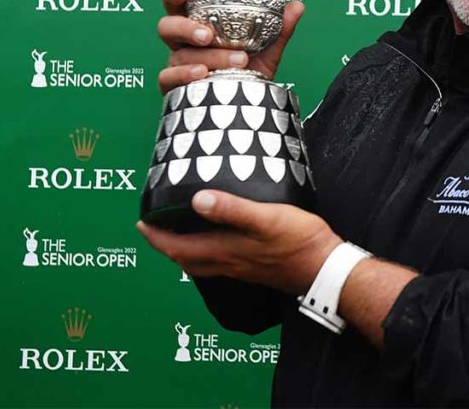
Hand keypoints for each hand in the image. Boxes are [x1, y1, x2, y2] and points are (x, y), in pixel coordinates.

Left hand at [136, 190, 340, 294]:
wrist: (327, 268)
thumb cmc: (300, 242)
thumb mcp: (266, 218)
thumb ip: (233, 209)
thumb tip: (197, 199)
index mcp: (225, 251)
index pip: (178, 248)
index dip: (156, 237)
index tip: (141, 223)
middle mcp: (229, 263)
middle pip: (186, 259)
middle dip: (166, 245)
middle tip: (156, 228)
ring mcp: (242, 269)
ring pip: (202, 264)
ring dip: (185, 251)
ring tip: (181, 232)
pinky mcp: (255, 269)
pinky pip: (220, 263)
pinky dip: (207, 253)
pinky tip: (218, 242)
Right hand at [156, 0, 304, 93]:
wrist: (249, 103)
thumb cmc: (249, 70)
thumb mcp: (266, 48)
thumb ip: (279, 27)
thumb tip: (297, 6)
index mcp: (198, 24)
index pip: (177, 4)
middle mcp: (183, 43)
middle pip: (167, 27)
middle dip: (185, 28)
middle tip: (208, 34)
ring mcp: (177, 64)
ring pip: (179, 55)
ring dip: (208, 56)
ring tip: (236, 59)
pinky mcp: (175, 87)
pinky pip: (170, 79)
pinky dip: (186, 75)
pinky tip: (204, 74)